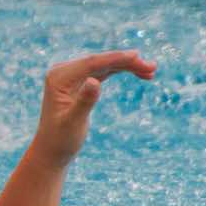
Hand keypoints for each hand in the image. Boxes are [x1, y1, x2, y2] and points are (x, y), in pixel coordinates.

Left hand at [30, 49, 156, 168]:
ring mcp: (70, 77)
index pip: (91, 63)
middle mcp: (62, 73)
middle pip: (99, 62)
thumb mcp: (74, 122)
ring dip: (126, 66)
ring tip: (151, 70)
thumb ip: (84, 101)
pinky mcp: (78, 83)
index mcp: (58, 78)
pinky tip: (137, 73)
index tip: (138, 56)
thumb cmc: (61, 139)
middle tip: (153, 67)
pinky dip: (119, 71)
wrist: (52, 150)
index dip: (115, 58)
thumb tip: (95, 81)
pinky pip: (102, 72)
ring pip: (103, 66)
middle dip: (125, 62)